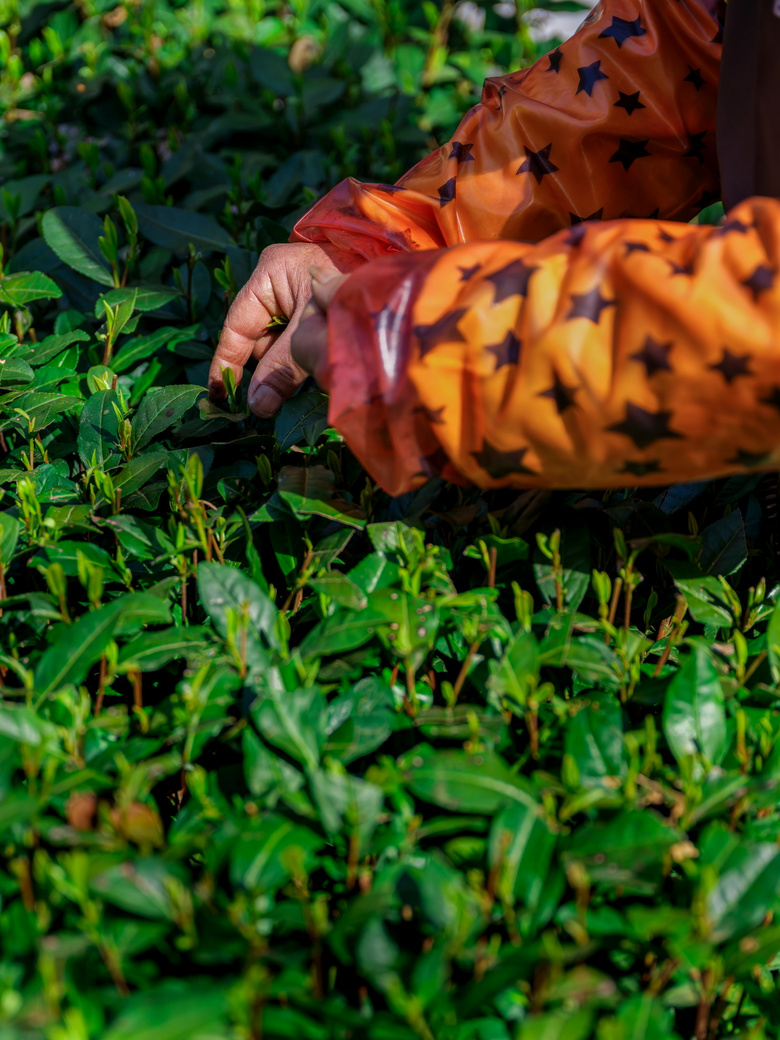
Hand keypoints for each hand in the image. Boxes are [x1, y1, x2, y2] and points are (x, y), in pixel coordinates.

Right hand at [209, 242, 360, 416]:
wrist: (406, 297)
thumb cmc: (355, 306)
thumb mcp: (309, 339)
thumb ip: (281, 372)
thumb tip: (256, 409)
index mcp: (272, 271)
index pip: (237, 324)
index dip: (226, 362)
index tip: (219, 396)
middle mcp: (282, 279)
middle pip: (258, 336)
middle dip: (264, 369)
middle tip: (266, 404)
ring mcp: (301, 295)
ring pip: (279, 343)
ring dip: (285, 370)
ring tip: (301, 382)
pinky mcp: (319, 311)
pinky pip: (298, 343)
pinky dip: (300, 364)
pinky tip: (310, 374)